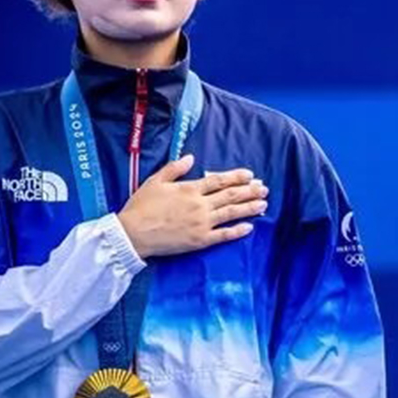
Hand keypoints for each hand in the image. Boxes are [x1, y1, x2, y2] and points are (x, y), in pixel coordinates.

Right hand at [116, 155, 268, 257]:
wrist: (133, 234)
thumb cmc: (141, 207)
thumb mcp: (155, 181)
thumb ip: (174, 168)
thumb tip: (191, 157)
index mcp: (189, 189)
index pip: (218, 180)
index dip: (236, 177)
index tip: (250, 175)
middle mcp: (199, 205)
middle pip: (230, 195)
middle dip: (249, 191)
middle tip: (264, 188)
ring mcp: (201, 223)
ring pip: (231, 213)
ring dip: (249, 208)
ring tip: (264, 204)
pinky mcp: (200, 240)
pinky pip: (223, 235)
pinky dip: (237, 231)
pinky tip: (250, 227)